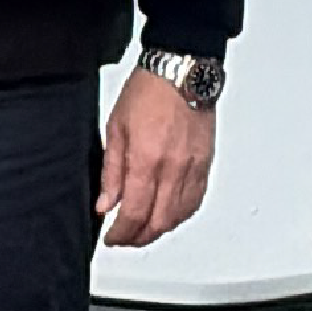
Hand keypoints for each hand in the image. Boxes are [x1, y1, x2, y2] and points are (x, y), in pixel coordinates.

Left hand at [97, 71, 213, 247]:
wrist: (181, 72)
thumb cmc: (148, 92)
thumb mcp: (115, 129)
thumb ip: (111, 171)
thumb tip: (105, 203)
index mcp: (146, 159)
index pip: (134, 212)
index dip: (121, 233)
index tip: (111, 237)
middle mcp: (174, 168)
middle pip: (158, 222)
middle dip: (139, 238)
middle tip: (125, 238)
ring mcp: (193, 168)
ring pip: (179, 216)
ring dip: (159, 230)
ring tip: (143, 231)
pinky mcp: (206, 164)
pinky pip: (195, 201)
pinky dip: (180, 216)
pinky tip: (168, 216)